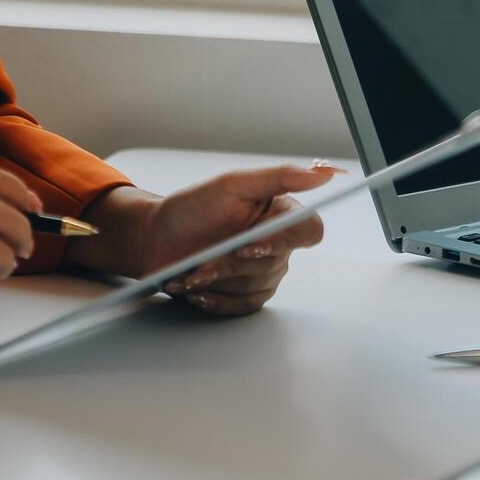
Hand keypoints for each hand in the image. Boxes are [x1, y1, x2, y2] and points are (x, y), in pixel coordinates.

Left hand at [69, 164, 337, 316]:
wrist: (158, 239)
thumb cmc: (192, 209)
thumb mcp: (232, 184)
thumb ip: (279, 176)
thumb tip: (322, 173)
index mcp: (280, 214)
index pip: (309, 230)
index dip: (285, 240)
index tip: (251, 242)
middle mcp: (279, 245)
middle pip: (274, 263)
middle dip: (231, 263)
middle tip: (202, 260)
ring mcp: (265, 273)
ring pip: (256, 286)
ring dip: (218, 281)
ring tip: (190, 273)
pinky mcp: (248, 295)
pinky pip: (244, 305)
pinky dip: (216, 299)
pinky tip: (196, 289)